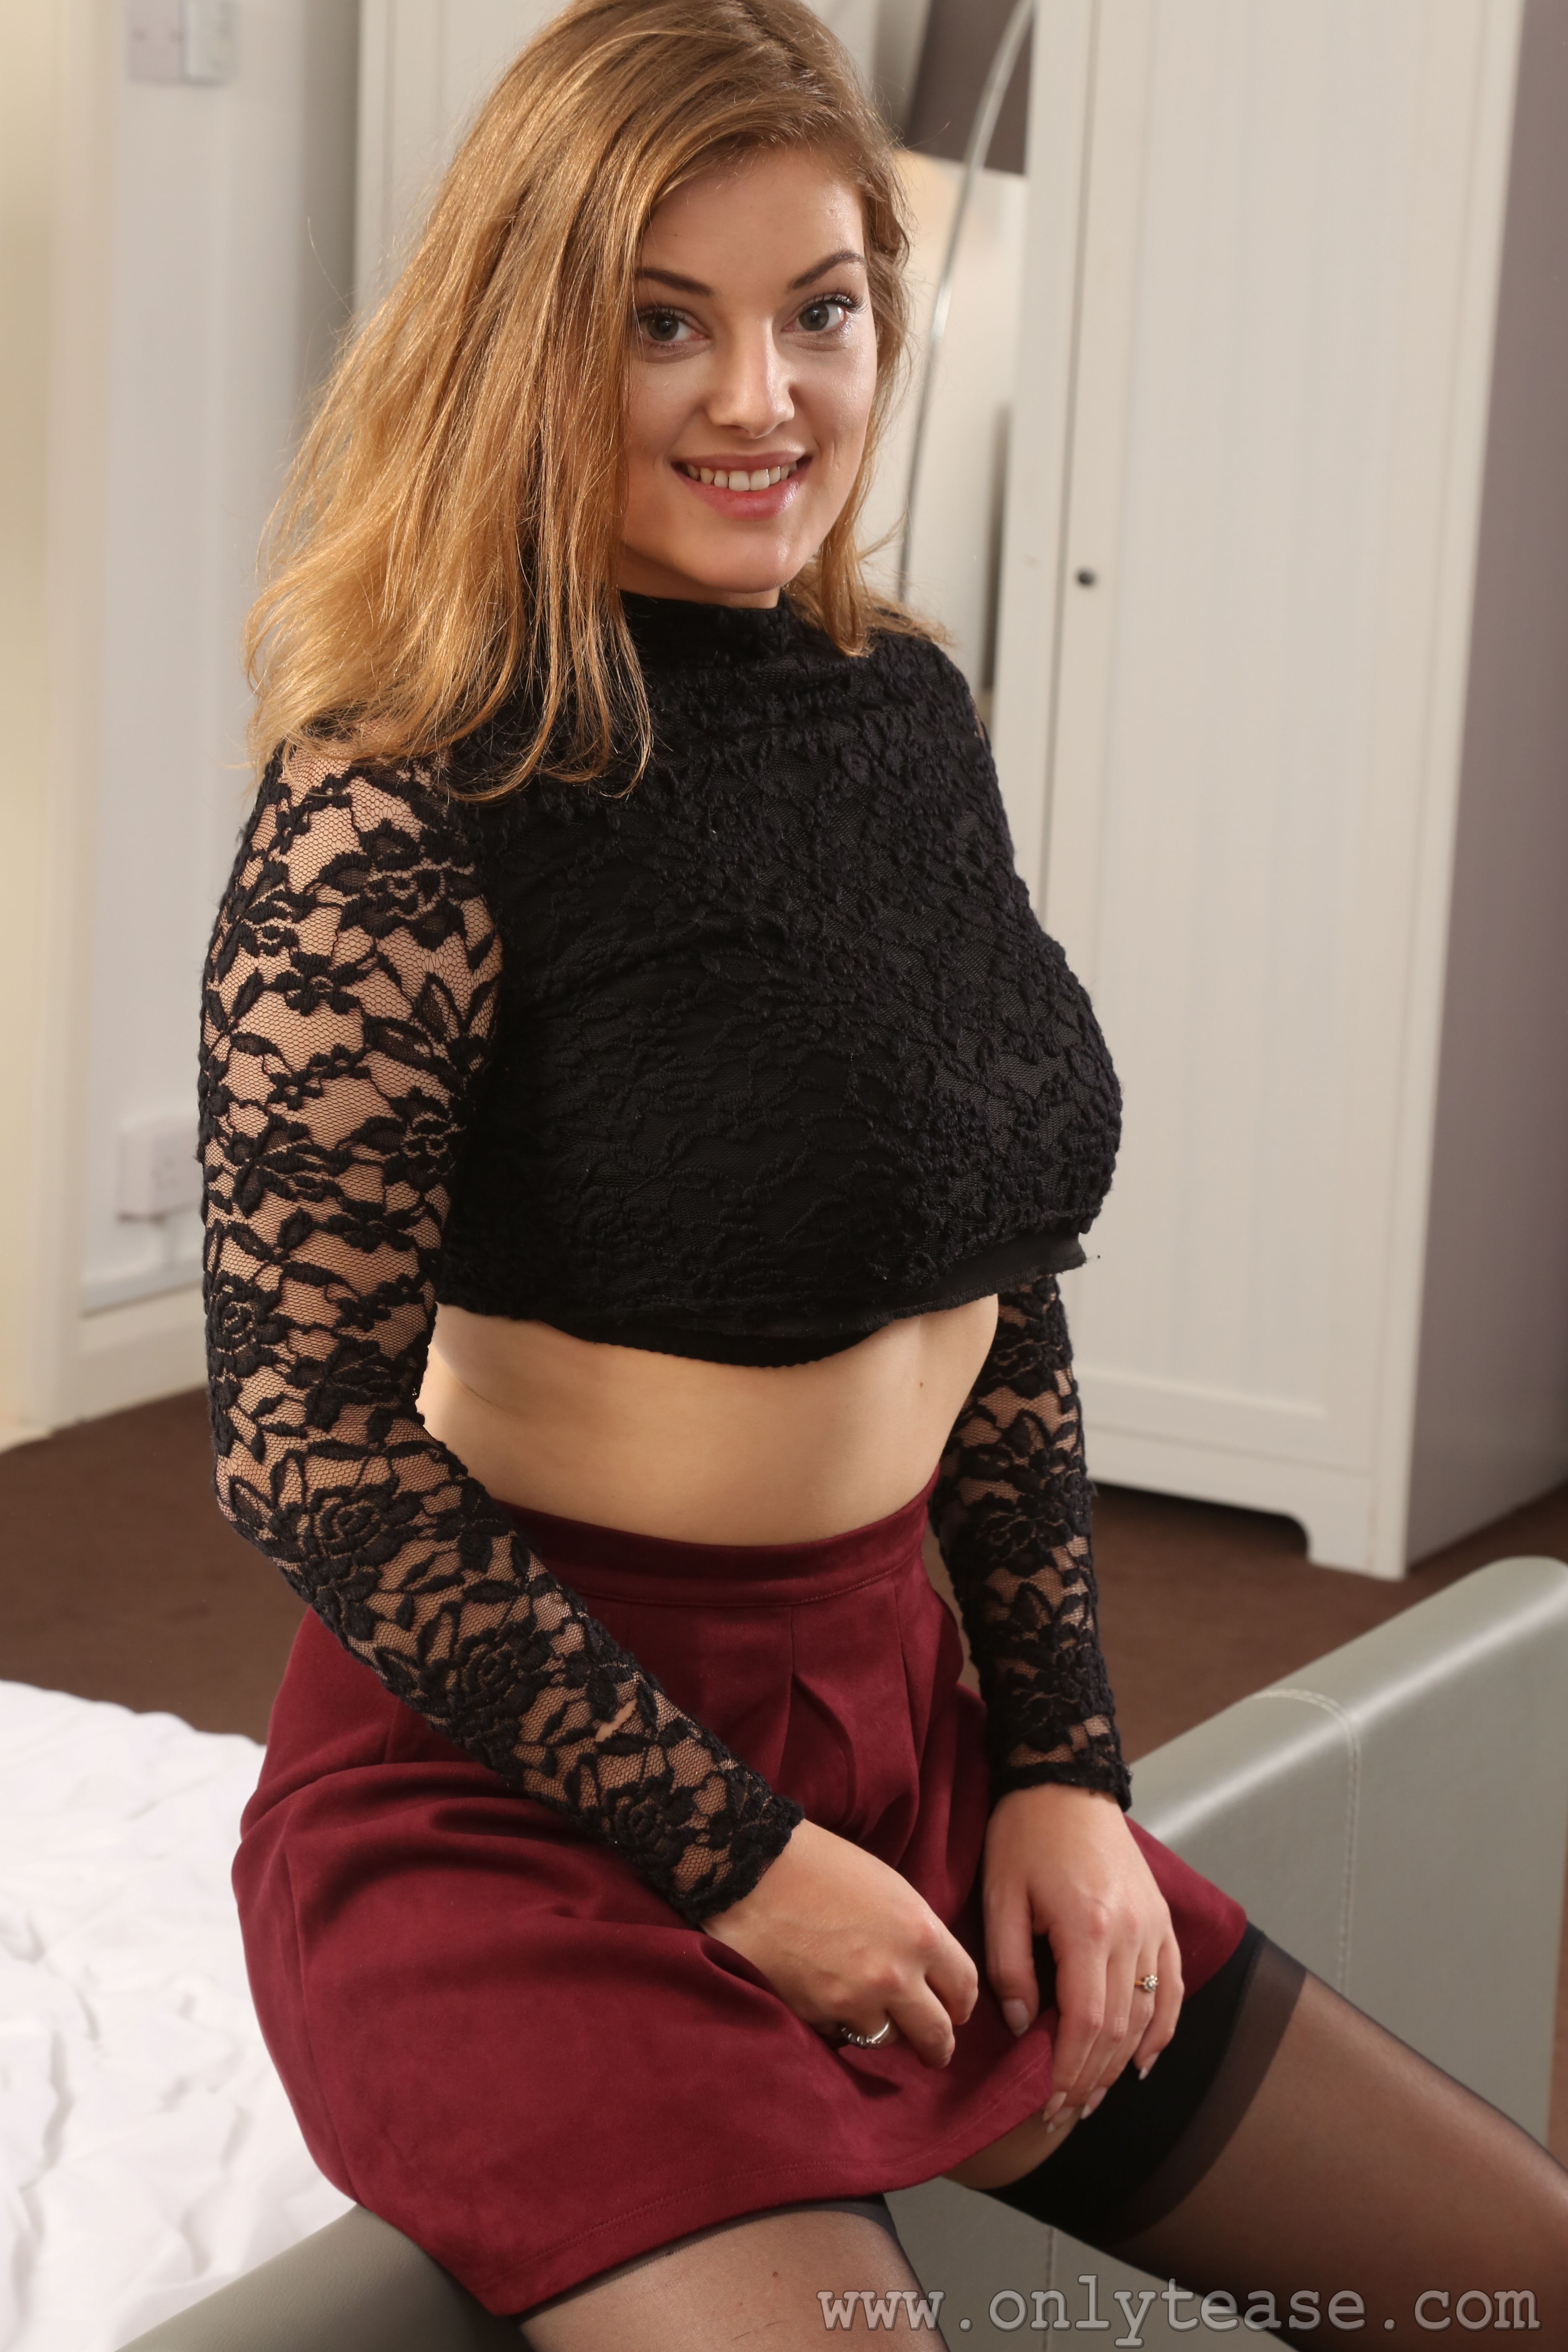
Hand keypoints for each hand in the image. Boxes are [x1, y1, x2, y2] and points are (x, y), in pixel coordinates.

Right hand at [701, 1818, 979, 2069]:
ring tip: (866, 2012)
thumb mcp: (887, 1888)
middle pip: (936, 2034)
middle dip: (937, 2047)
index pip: (963, 1988)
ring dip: (880, 2029)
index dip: (961, 2005)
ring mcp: (853, 2001)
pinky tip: (824, 1998)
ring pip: (885, 2039)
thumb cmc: (819, 1864)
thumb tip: (924, 1973)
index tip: (955, 2014)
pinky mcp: (814, 2017)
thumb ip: (913, 1935)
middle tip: (933, 2052)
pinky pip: (839, 2035)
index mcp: (920, 1934)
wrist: (750, 1867)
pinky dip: (837, 2024)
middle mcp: (894, 1975)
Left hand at [981, 1784, 1181, 2119]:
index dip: (1069, 2070)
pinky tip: (1144, 2058)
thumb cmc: (1025, 1834)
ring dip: (1123, 2062)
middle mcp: (1131, 1933)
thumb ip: (1009, 1964)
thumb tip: (1021, 2023)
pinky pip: (1173, 1986)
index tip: (1050, 2104)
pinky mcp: (1160, 1917)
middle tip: (1065, 2112)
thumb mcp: (1000, 1895)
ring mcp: (1153, 1926)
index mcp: (1088, 1928)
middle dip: (1092, 2077)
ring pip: (1149, 2014)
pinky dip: (1162, 2028)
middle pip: (1119, 2028)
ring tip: (1095, 2095)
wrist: (1065, 1780)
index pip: (1085, 2022)